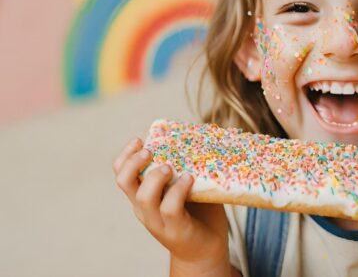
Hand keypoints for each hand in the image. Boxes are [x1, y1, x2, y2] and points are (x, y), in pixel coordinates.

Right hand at [113, 138, 229, 271]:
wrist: (206, 250)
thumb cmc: (200, 213)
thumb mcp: (190, 186)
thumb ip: (190, 166)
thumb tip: (209, 134)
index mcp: (144, 195)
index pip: (122, 173)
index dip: (125, 155)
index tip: (139, 139)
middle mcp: (145, 208)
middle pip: (124, 182)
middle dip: (133, 162)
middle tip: (150, 150)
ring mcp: (157, 221)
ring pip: (144, 197)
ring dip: (155, 177)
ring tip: (169, 166)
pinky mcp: (175, 230)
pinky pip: (169, 208)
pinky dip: (177, 191)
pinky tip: (189, 179)